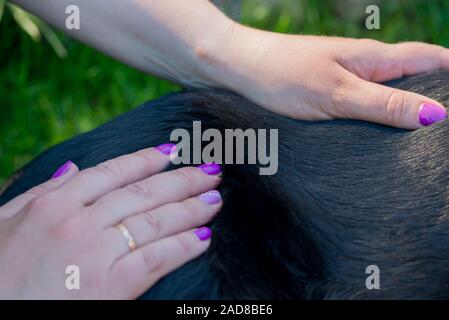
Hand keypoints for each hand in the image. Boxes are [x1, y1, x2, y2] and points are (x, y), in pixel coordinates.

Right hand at [0, 144, 221, 298]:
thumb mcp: (5, 223)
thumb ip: (40, 192)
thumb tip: (72, 167)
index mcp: (53, 205)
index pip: (111, 172)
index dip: (146, 159)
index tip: (173, 151)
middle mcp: (78, 222)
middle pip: (143, 194)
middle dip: (182, 180)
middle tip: (212, 171)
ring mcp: (96, 254)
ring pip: (155, 222)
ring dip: (191, 209)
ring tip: (216, 199)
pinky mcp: (111, 288)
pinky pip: (156, 259)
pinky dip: (183, 246)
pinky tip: (203, 237)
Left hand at [205, 26, 448, 128]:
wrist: (238, 68)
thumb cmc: (282, 75)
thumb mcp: (336, 94)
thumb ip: (383, 104)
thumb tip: (435, 114)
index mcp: (375, 59)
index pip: (432, 59)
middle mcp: (365, 66)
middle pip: (414, 75)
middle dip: (436, 95)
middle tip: (444, 129)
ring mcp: (346, 77)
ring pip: (389, 90)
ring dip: (407, 106)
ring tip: (420, 135)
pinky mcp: (328, 91)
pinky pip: (364, 101)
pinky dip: (379, 114)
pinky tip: (378, 133)